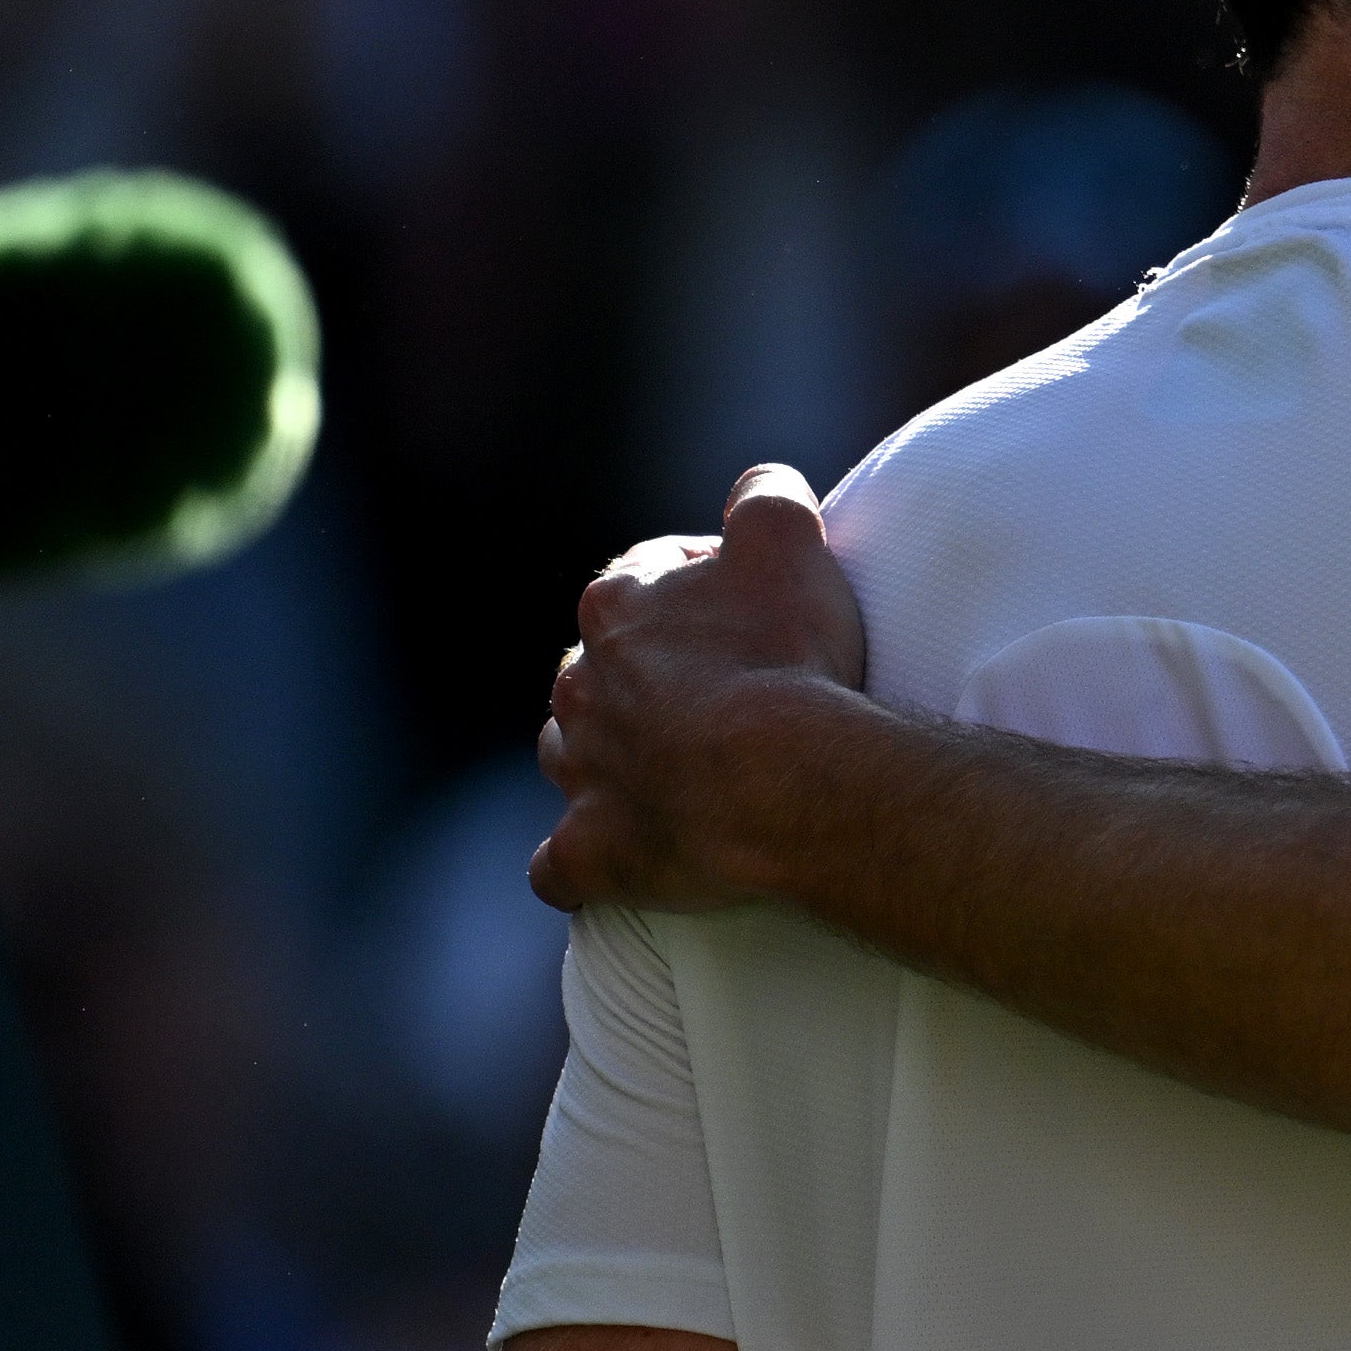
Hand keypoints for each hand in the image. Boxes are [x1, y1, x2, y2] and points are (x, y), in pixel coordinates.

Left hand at [534, 466, 870, 915]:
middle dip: (644, 675)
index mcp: (618, 607)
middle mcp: (581, 685)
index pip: (648, 575)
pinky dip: (579, 861)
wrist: (777, 778)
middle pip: (599, 668)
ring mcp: (581, 773)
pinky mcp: (591, 852)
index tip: (754, 612)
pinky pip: (561, 864)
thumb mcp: (789, 540)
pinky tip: (605, 860)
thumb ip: (766, 496)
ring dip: (603, 756)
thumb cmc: (784, 656)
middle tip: (720, 692)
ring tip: (666, 769)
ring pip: (569, 753)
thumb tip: (759, 486)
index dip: (704, 586)